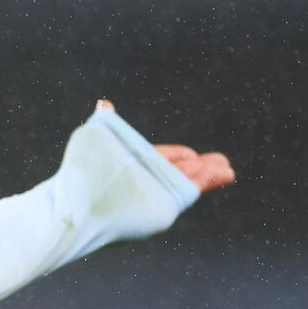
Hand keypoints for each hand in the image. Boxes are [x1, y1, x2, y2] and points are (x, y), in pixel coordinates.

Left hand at [95, 99, 234, 194]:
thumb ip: (108, 124)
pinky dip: (204, 182)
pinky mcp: (162, 205)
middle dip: (202, 167)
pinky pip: (187, 190)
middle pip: (178, 171)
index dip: (179, 156)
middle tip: (223, 163)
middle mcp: (145, 180)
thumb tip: (104, 103)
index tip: (194, 155)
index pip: (161, 158)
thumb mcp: (97, 142)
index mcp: (133, 166)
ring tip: (227, 171)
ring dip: (208, 175)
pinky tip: (222, 175)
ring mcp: (154, 193)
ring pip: (186, 181)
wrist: (80, 202)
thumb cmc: (85, 173)